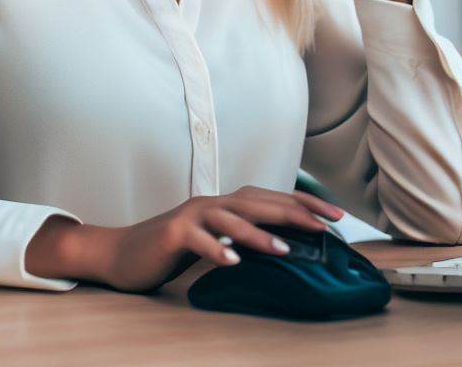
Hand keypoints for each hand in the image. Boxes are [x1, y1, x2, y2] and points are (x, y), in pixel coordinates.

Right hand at [84, 185, 343, 292]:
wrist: (125, 252)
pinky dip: (216, 250)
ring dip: (258, 233)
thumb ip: (245, 236)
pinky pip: (197, 241)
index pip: (273, 199)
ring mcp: (192, 216)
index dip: (305, 203)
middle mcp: (213, 203)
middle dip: (294, 212)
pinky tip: (232, 262)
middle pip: (258, 202)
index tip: (336, 215)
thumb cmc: (176, 248)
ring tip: (284, 248)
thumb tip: (288, 244)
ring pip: (230, 218)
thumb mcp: (217, 241)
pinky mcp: (173, 233)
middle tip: (325, 225)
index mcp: (227, 204)